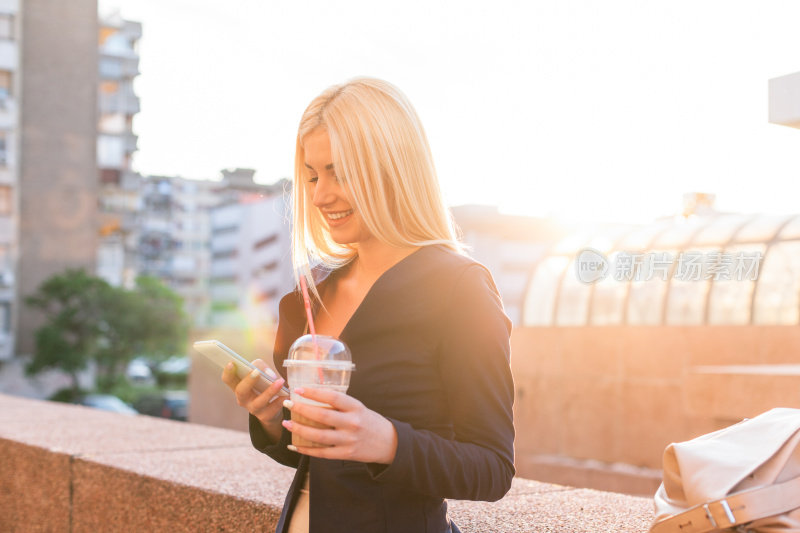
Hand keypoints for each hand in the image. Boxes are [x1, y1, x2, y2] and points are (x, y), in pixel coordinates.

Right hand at [221, 359, 285, 441]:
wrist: (272, 409)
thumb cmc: (264, 386)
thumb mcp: (261, 374)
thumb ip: (262, 368)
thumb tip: (269, 375)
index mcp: (238, 386)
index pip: (228, 380)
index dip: (228, 372)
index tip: (232, 363)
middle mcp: (243, 399)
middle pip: (241, 391)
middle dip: (248, 381)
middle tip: (257, 372)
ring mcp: (253, 409)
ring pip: (259, 402)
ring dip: (270, 391)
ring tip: (280, 382)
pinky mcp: (265, 416)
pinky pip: (273, 408)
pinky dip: (281, 399)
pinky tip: (287, 393)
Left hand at [281, 387, 397, 463]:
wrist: (389, 443)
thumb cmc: (369, 422)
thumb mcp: (358, 408)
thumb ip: (340, 406)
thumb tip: (313, 399)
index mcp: (356, 407)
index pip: (332, 397)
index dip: (314, 393)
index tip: (299, 389)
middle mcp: (352, 423)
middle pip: (323, 416)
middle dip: (302, 409)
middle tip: (287, 404)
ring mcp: (349, 440)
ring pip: (319, 436)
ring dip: (300, 429)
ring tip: (287, 423)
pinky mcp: (347, 454)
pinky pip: (323, 453)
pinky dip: (307, 450)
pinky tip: (295, 445)